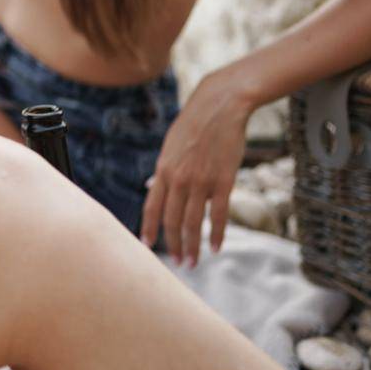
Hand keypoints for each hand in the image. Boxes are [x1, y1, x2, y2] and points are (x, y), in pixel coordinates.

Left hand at [139, 72, 252, 267]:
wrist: (219, 106)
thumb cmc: (194, 125)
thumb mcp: (170, 146)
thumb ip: (163, 170)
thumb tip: (151, 188)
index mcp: (163, 170)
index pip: (152, 207)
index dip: (149, 229)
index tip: (147, 246)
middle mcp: (178, 179)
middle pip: (172, 220)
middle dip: (173, 244)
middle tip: (177, 262)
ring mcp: (201, 182)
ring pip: (193, 222)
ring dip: (192, 246)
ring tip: (192, 262)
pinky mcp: (223, 181)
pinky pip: (218, 215)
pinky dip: (216, 234)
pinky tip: (215, 247)